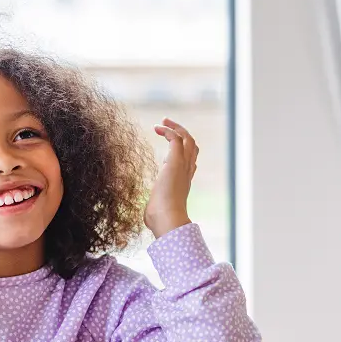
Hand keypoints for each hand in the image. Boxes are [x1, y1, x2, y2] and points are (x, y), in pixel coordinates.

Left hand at [144, 118, 196, 237]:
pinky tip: (157, 128)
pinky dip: (169, 130)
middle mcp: (186, 173)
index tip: (167, 149)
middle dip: (182, 134)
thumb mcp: (157, 212)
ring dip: (176, 127)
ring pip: (188, 139)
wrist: (167, 219)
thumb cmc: (160, 220)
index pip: (189, 164)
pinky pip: (176, 138)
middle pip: (192, 148)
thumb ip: (155, 209)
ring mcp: (183, 166)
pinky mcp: (175, 161)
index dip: (182, 153)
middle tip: (167, 125)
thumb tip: (148, 217)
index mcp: (184, 184)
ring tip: (163, 121)